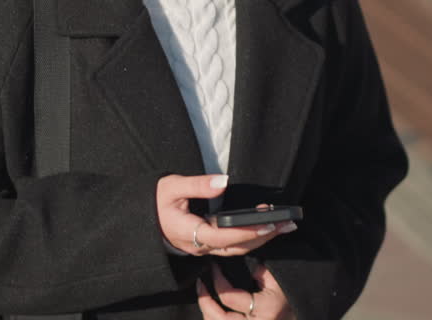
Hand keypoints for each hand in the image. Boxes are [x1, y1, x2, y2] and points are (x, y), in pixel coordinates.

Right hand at [156, 174, 297, 256]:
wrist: (144, 219)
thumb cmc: (155, 201)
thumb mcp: (170, 187)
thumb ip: (196, 185)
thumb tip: (223, 182)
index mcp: (188, 232)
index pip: (222, 236)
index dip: (246, 232)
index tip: (267, 224)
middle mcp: (198, 245)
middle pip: (236, 247)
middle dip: (263, 237)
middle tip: (287, 224)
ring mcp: (203, 248)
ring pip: (237, 249)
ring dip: (260, 239)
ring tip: (282, 225)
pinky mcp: (208, 244)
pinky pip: (232, 245)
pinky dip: (250, 237)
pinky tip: (264, 227)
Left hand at [197, 263, 292, 318]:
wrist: (303, 308)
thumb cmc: (290, 291)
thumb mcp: (276, 277)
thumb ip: (258, 271)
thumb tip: (235, 268)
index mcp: (265, 309)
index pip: (229, 298)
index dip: (217, 281)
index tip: (213, 268)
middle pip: (218, 319)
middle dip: (205, 301)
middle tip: (201, 284)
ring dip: (208, 312)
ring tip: (204, 295)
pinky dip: (215, 319)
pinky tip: (212, 309)